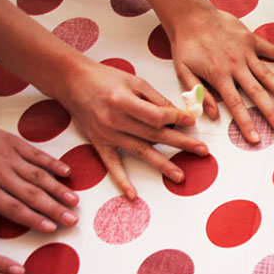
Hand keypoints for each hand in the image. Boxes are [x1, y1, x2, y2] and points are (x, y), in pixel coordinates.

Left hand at [0, 96, 76, 237]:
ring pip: (39, 176)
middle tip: (72, 220)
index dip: (35, 220)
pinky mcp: (12, 141)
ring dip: (59, 189)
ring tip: (75, 201)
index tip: (52, 229)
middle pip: (33, 195)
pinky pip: (37, 154)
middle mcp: (0, 173)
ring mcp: (8, 156)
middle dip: (55, 209)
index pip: (15, 209)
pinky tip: (67, 172)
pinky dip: (53, 163)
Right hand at [53, 60, 207, 198]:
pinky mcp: (99, 143)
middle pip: (154, 135)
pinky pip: (112, 165)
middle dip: (181, 143)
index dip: (176, 119)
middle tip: (202, 151)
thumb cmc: (105, 78)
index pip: (156, 116)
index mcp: (123, 101)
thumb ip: (155, 99)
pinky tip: (133, 195)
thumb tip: (178, 116)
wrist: (71, 81)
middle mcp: (114, 120)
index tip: (191, 121)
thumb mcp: (133, 81)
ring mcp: (106, 134)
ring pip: (140, 151)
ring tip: (180, 176)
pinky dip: (122, 181)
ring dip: (162, 165)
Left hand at [169, 3, 273, 141]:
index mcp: (219, 75)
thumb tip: (212, 115)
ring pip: (268, 76)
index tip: (255, 138)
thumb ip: (198, 93)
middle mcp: (236, 65)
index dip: (246, 123)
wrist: (190, 14)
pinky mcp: (253, 40)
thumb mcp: (183, 71)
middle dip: (271, 113)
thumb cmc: (185, 44)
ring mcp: (247, 52)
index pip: (236, 105)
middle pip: (257, 94)